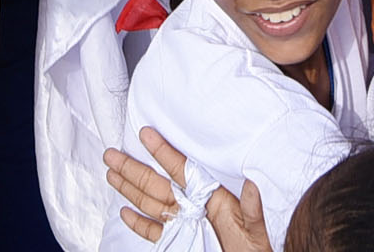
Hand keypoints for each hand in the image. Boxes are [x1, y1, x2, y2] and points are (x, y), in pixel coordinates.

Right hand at [105, 127, 269, 251]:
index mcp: (211, 197)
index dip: (162, 152)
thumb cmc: (262, 242)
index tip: (146, 133)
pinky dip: (139, 223)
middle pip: (156, 185)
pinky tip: (125, 211)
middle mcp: (195, 207)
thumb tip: (256, 184)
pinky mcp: (183, 242)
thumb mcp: (259, 224)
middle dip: (132, 169)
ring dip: (129, 189)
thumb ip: (254, 206)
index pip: (181, 170)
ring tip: (111, 173)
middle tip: (111, 153)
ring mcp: (187, 223)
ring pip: (150, 203)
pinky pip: (155, 231)